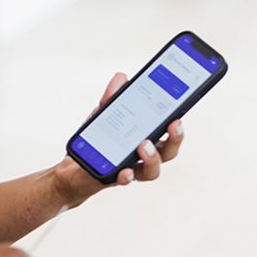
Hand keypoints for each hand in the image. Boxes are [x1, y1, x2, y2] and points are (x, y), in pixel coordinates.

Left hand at [55, 72, 184, 205]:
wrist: (75, 164)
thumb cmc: (97, 139)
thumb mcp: (102, 114)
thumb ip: (112, 98)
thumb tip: (122, 77)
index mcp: (147, 137)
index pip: (169, 131)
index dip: (179, 125)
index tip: (181, 113)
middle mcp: (144, 155)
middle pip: (169, 151)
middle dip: (175, 139)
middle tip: (173, 125)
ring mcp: (132, 168)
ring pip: (152, 170)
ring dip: (153, 158)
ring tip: (144, 146)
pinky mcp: (114, 178)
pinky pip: (125, 180)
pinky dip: (126, 176)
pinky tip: (124, 171)